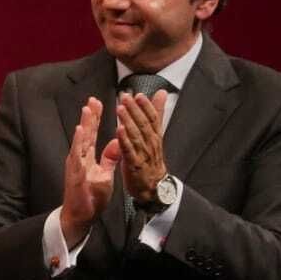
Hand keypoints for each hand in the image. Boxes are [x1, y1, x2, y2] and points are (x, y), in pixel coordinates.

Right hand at [61, 96, 120, 247]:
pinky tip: (80, 133)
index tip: (98, 102)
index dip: (94, 118)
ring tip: (87, 111)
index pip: (91, 134)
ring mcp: (75, 166)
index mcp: (86, 157)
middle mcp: (78, 158)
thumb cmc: (91, 196)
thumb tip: (116, 142)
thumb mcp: (104, 174)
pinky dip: (78, 144)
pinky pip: (78, 157)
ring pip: (80, 142)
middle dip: (89, 116)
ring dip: (83, 126)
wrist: (81, 216)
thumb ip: (109, 158)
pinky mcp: (75, 175)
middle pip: (84, 134)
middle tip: (92, 99)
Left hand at [116, 89, 168, 204]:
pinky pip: (129, 150)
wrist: (152, 187)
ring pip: (137, 135)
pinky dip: (124, 139)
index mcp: (155, 136)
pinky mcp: (134, 164)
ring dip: (128, 121)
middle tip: (125, 96)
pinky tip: (118, 130)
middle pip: (144, 124)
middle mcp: (151, 143)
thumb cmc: (151, 158)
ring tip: (120, 109)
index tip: (139, 94)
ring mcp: (143, 154)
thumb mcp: (155, 135)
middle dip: (135, 109)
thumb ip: (157, 114)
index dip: (146, 106)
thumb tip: (162, 93)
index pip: (153, 118)